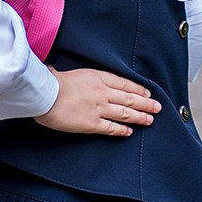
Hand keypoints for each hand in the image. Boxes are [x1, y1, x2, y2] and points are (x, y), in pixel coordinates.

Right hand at [34, 69, 160, 136]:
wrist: (44, 95)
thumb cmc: (51, 81)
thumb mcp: (70, 71)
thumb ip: (78, 75)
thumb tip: (66, 70)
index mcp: (98, 77)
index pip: (124, 83)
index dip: (138, 88)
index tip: (147, 92)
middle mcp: (102, 92)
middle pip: (130, 98)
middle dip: (145, 103)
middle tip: (157, 107)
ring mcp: (99, 108)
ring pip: (125, 113)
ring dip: (140, 117)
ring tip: (150, 120)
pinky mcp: (92, 123)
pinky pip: (112, 128)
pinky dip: (122, 130)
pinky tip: (130, 132)